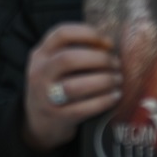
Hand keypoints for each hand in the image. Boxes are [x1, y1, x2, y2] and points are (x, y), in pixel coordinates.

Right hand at [23, 23, 121, 153]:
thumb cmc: (57, 86)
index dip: (88, 34)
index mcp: (40, 54)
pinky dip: (103, 101)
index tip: (108, 43)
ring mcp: (45, 96)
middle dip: (98, 59)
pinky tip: (115, 96)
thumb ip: (75, 51)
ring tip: (117, 79)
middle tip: (116, 64)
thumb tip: (110, 44)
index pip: (61, 34)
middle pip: (68, 59)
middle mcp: (39, 73)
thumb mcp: (55, 65)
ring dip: (102, 81)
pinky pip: (83, 108)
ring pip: (75, 86)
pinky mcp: (57, 116)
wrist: (38, 121)